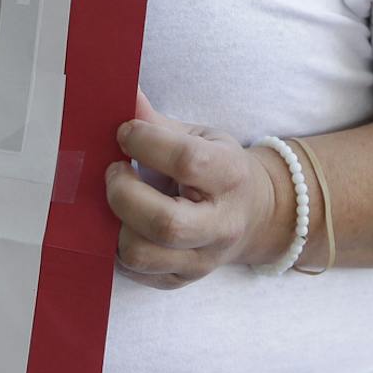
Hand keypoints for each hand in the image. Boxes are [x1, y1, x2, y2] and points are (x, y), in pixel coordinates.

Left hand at [107, 90, 285, 290]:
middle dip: (123, 193)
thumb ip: (157, 123)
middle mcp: (221, 225)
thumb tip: (119, 91)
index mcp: (231, 176)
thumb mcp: (202, 138)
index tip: (125, 132)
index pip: (186, 161)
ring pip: (142, 254)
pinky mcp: (180, 281)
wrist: (257, 216)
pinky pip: (134, 272)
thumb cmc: (223, 170)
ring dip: (115, 222)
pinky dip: (116, 245)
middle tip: (114, 170)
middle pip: (164, 222)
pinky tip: (124, 222)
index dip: (145, 142)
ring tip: (119, 199)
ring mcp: (201, 260)